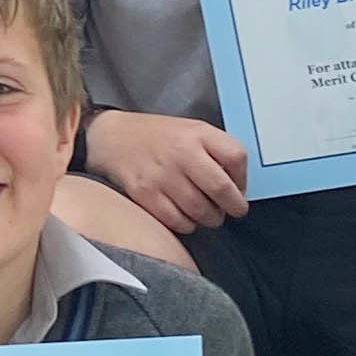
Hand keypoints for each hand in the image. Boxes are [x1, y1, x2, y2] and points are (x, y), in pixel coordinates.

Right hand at [81, 110, 248, 232]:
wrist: (112, 138)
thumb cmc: (159, 138)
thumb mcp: (192, 130)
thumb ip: (217, 151)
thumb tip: (239, 186)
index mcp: (197, 133)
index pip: (236, 157)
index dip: (243, 178)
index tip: (239, 188)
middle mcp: (181, 153)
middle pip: (222, 189)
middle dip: (233, 206)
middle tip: (232, 210)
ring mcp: (162, 175)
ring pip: (201, 210)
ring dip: (211, 218)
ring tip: (208, 213)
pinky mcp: (145, 194)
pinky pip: (178, 221)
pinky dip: (187, 224)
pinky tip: (186, 216)